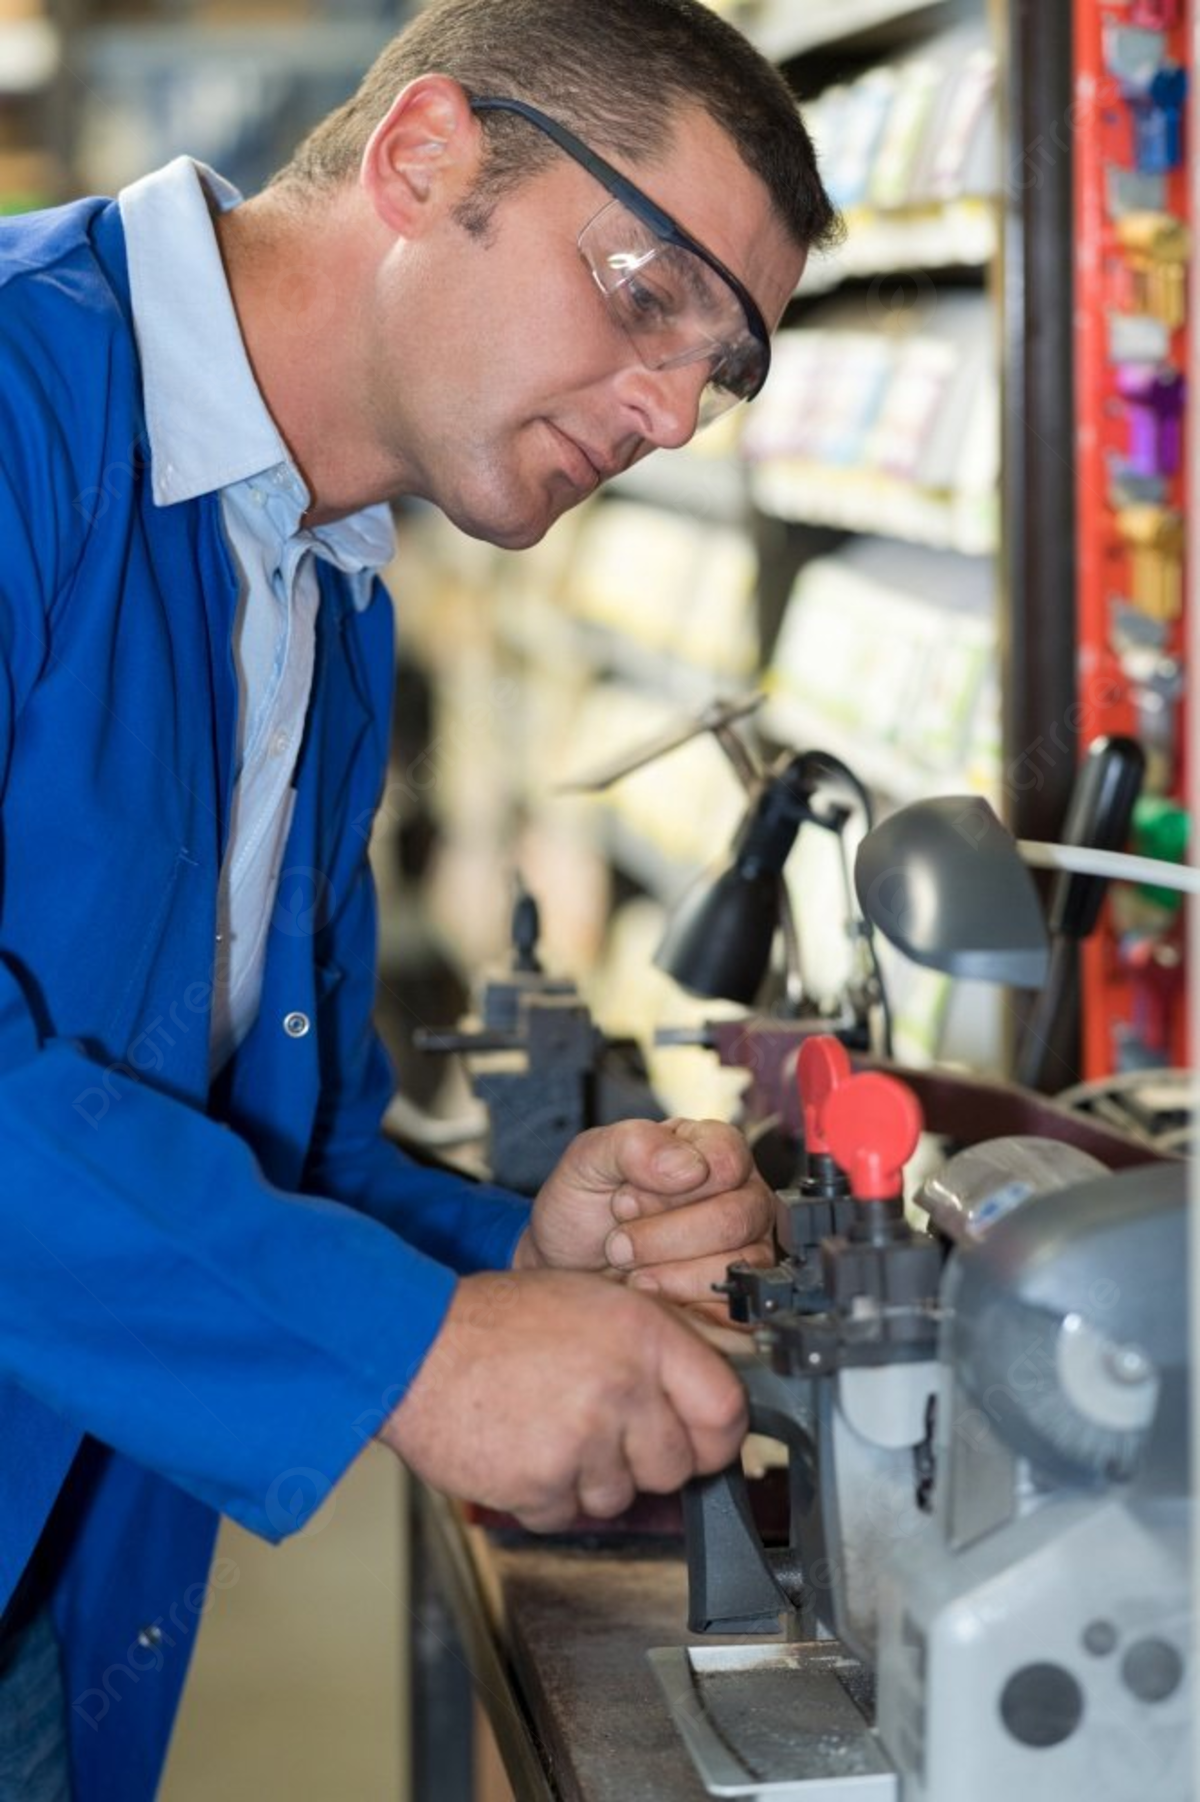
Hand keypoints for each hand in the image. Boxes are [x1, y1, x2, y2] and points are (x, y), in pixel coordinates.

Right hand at [378, 1269, 746, 1529]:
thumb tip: (708, 1399)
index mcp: (643, 1334)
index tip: (704, 1444)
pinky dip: (545, 1495)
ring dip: (590, 1479)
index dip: (717, 1437)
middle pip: (676, 1466)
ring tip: (549, 1427)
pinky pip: (567, 1515)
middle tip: (602, 1430)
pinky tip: (521, 1447)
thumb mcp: (593, 1303)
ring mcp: (583, 1438)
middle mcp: (621, 1385)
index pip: (726, 1409)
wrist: (414, 1347)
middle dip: (644, 1460)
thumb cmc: (498, 1322)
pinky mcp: (541, 1483)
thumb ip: (654, 1348)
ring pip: (620, 1498)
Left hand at [511, 1118, 774, 1320]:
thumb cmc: (584, 1210)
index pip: (728, 1161)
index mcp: (711, 1149)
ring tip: (631, 1270)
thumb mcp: (590, 1160)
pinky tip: (651, 1294)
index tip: (624, 1201)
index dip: (673, 1188)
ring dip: (670, 1273)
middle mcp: (740, 1196)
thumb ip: (635, 1144)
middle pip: (735, 1217)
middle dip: (664, 1237)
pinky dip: (683, 1303)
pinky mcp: (739, 1295)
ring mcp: (747, 1247)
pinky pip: (734, 1307)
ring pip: (736, 1264)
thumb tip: (692, 1167)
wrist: (568, 1270)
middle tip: (618, 1243)